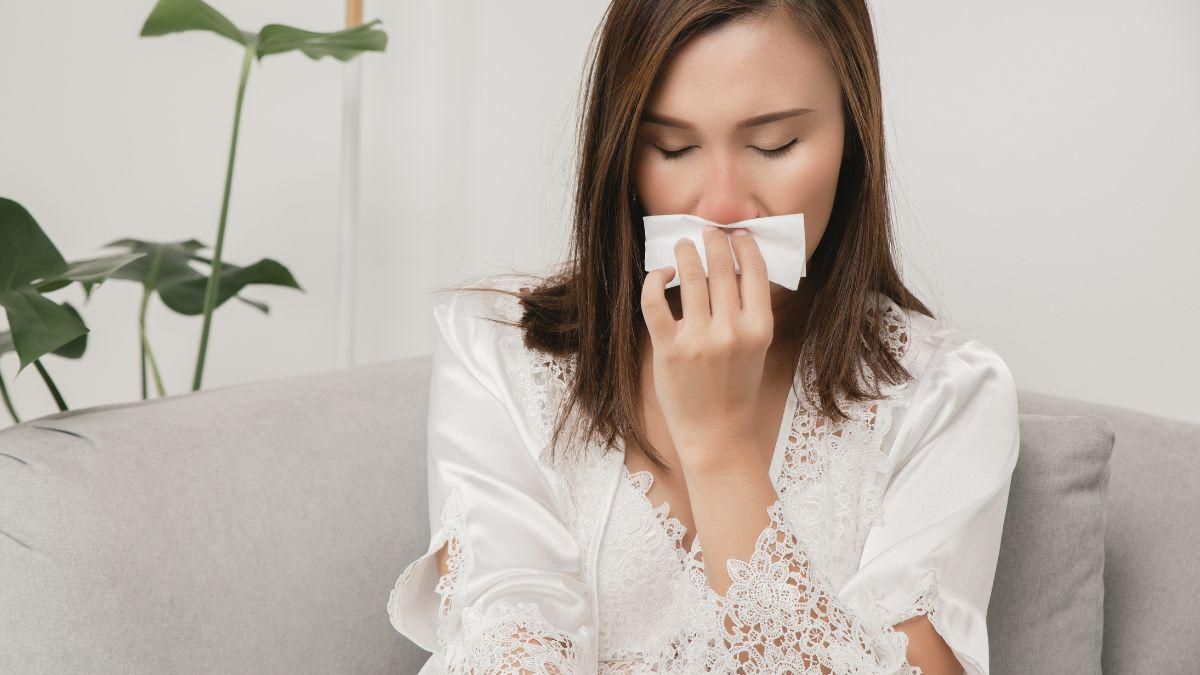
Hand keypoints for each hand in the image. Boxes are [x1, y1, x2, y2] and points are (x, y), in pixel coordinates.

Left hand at [640, 225, 773, 472]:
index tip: (736, 234)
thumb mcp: (757, 348)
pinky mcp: (669, 348)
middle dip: (713, 241)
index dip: (744, 246)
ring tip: (682, 245)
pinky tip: (660, 274)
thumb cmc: (736, 388)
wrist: (716, 432)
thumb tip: (738, 270)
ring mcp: (698, 339)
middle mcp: (731, 331)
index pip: (754, 272)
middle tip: (708, 230)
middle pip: (721, 268)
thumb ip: (750, 312)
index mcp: (759, 329)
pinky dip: (655, 280)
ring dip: (685, 253)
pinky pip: (656, 302)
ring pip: (690, 277)